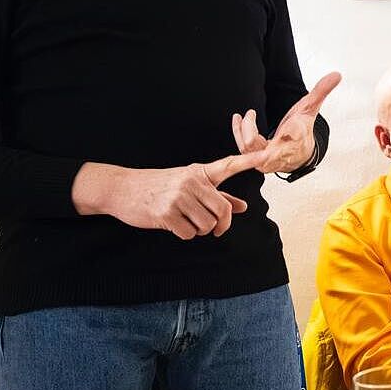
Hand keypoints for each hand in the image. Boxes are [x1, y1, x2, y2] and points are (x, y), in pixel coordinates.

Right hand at [72, 150, 265, 239]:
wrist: (123, 188)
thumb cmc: (160, 186)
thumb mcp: (189, 184)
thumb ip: (218, 196)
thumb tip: (243, 207)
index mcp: (200, 172)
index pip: (229, 165)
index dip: (249, 160)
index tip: (267, 155)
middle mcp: (192, 182)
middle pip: (223, 211)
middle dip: (220, 225)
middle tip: (215, 228)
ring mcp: (179, 197)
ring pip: (206, 226)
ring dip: (199, 230)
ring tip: (185, 220)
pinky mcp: (166, 214)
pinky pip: (189, 234)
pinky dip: (184, 234)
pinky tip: (173, 224)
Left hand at [232, 71, 341, 173]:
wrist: (299, 154)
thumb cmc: (303, 128)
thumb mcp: (310, 108)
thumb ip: (321, 91)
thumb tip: (337, 74)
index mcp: (298, 139)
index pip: (294, 137)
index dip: (291, 133)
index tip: (288, 129)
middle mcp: (282, 152)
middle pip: (261, 149)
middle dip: (250, 133)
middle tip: (251, 113)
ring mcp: (267, 159)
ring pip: (248, 148)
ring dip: (243, 129)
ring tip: (248, 114)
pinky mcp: (256, 159)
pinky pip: (243, 148)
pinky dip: (238, 132)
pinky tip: (237, 118)